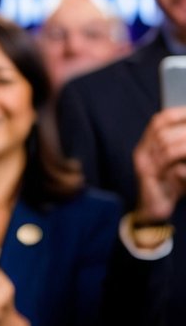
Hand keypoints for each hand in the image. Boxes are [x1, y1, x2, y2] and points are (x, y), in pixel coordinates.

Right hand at [132, 106, 185, 222]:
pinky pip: (169, 168)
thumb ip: (183, 150)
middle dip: (185, 131)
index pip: (159, 121)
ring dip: (185, 148)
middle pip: (162, 131)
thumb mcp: (180, 164)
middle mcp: (142, 152)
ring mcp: (144, 165)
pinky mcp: (148, 179)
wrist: (153, 211)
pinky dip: (184, 169)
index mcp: (149, 145)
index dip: (178, 114)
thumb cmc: (170, 186)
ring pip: (166, 147)